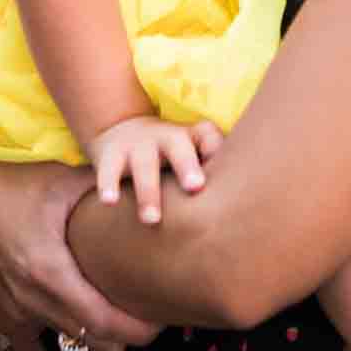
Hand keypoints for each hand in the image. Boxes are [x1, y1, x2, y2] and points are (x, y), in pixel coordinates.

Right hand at [0, 151, 162, 350]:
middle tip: (146, 318)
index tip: (162, 323)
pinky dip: (44, 342)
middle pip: (88, 340)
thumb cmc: (14, 177)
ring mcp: (6, 308)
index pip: (104, 322)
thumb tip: (154, 189)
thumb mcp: (66, 179)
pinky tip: (63, 330)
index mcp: (48, 272)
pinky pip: (20, 344)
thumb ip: (110, 188)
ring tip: (110, 323)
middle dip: (122, 335)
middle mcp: (26, 299)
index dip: (137, 330)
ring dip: (85, 339)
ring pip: (55, 345)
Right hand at [87, 117, 222, 222]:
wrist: (123, 130)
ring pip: (144, 166)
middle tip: (196, 187)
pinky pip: (108, 171)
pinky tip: (109, 202)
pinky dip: (108, 185)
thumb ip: (216, 172)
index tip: (228, 171)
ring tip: (152, 220)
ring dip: (148, 192)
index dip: (216, 148)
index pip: (208, 136)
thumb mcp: (192, 153)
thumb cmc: (172, 155)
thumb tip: (242, 211)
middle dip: (186, 166)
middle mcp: (165, 138)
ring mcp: (137, 146)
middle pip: (178, 148)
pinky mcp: (111, 157)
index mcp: (190, 137)